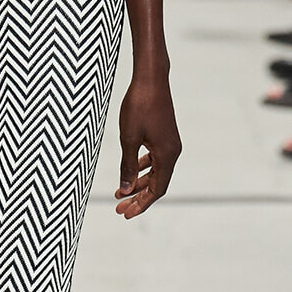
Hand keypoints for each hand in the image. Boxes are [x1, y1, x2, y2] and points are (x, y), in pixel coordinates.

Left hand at [115, 67, 180, 217]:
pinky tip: (130, 169)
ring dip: (139, 183)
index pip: (157, 190)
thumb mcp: (128, 139)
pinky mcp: (164, 135)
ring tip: (120, 192)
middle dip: (138, 197)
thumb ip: (127, 166)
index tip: (125, 214)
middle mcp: (172, 151)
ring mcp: (169, 143)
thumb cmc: (139, 106)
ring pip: (155, 171)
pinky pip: (155, 158)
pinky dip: (142, 167)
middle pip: (157, 184)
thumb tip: (125, 190)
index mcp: (167, 155)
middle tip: (119, 209)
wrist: (150, 78)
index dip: (142, 204)